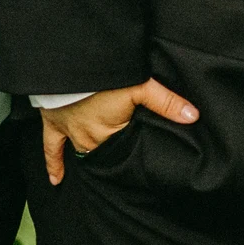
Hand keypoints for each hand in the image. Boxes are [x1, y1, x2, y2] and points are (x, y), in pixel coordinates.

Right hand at [40, 79, 196, 185]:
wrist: (70, 64)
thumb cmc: (104, 76)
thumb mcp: (140, 86)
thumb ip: (166, 102)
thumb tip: (193, 117)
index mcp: (108, 134)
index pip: (125, 150)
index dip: (134, 152)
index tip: (142, 160)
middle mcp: (88, 139)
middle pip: (105, 152)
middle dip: (114, 155)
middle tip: (125, 162)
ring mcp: (69, 133)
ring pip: (82, 152)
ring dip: (92, 158)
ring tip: (103, 170)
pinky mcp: (53, 123)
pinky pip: (51, 149)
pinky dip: (53, 165)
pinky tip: (56, 180)